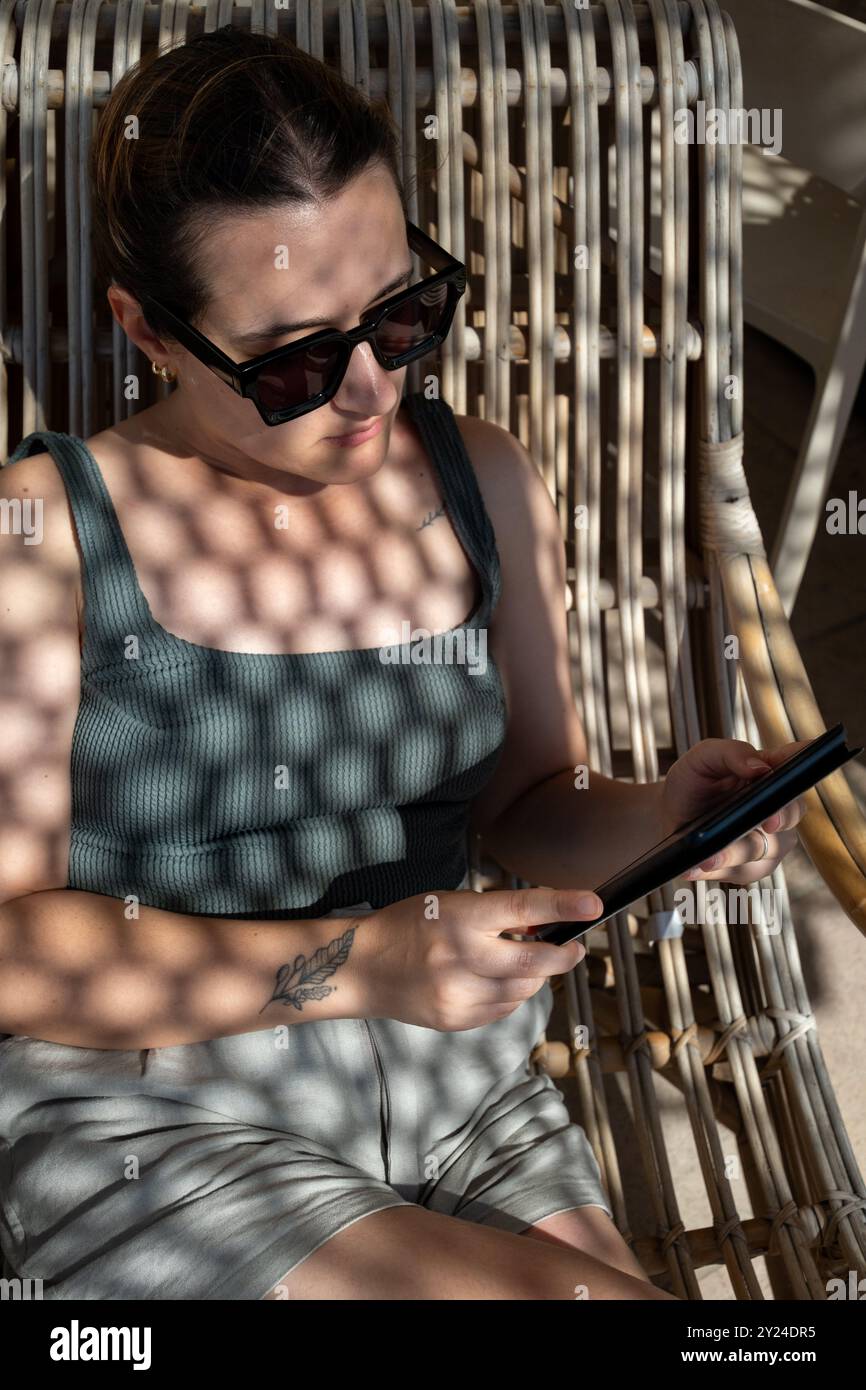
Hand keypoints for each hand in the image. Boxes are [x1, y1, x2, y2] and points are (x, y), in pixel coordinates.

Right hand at [365, 886, 600, 1030]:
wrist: (363, 968)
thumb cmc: (409, 924)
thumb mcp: (449, 903)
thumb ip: (495, 914)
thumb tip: (543, 927)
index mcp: (461, 918)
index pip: (522, 909)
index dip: (562, 906)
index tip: (593, 905)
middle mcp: (463, 957)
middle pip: (534, 961)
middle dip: (563, 955)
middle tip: (573, 947)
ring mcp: (460, 994)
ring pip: (523, 990)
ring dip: (535, 975)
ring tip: (524, 961)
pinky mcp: (457, 1020)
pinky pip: (504, 1010)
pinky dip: (511, 995)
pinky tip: (497, 982)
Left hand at [661, 738, 807, 884]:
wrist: (671, 815)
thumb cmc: (694, 781)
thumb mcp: (703, 758)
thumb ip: (731, 753)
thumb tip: (759, 768)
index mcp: (772, 771)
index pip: (798, 764)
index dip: (808, 764)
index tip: (806, 765)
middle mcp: (779, 806)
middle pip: (791, 813)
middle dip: (780, 819)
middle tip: (768, 823)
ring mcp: (771, 839)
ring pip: (763, 850)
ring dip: (734, 855)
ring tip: (707, 859)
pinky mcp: (754, 866)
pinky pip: (741, 872)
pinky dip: (716, 870)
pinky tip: (693, 869)